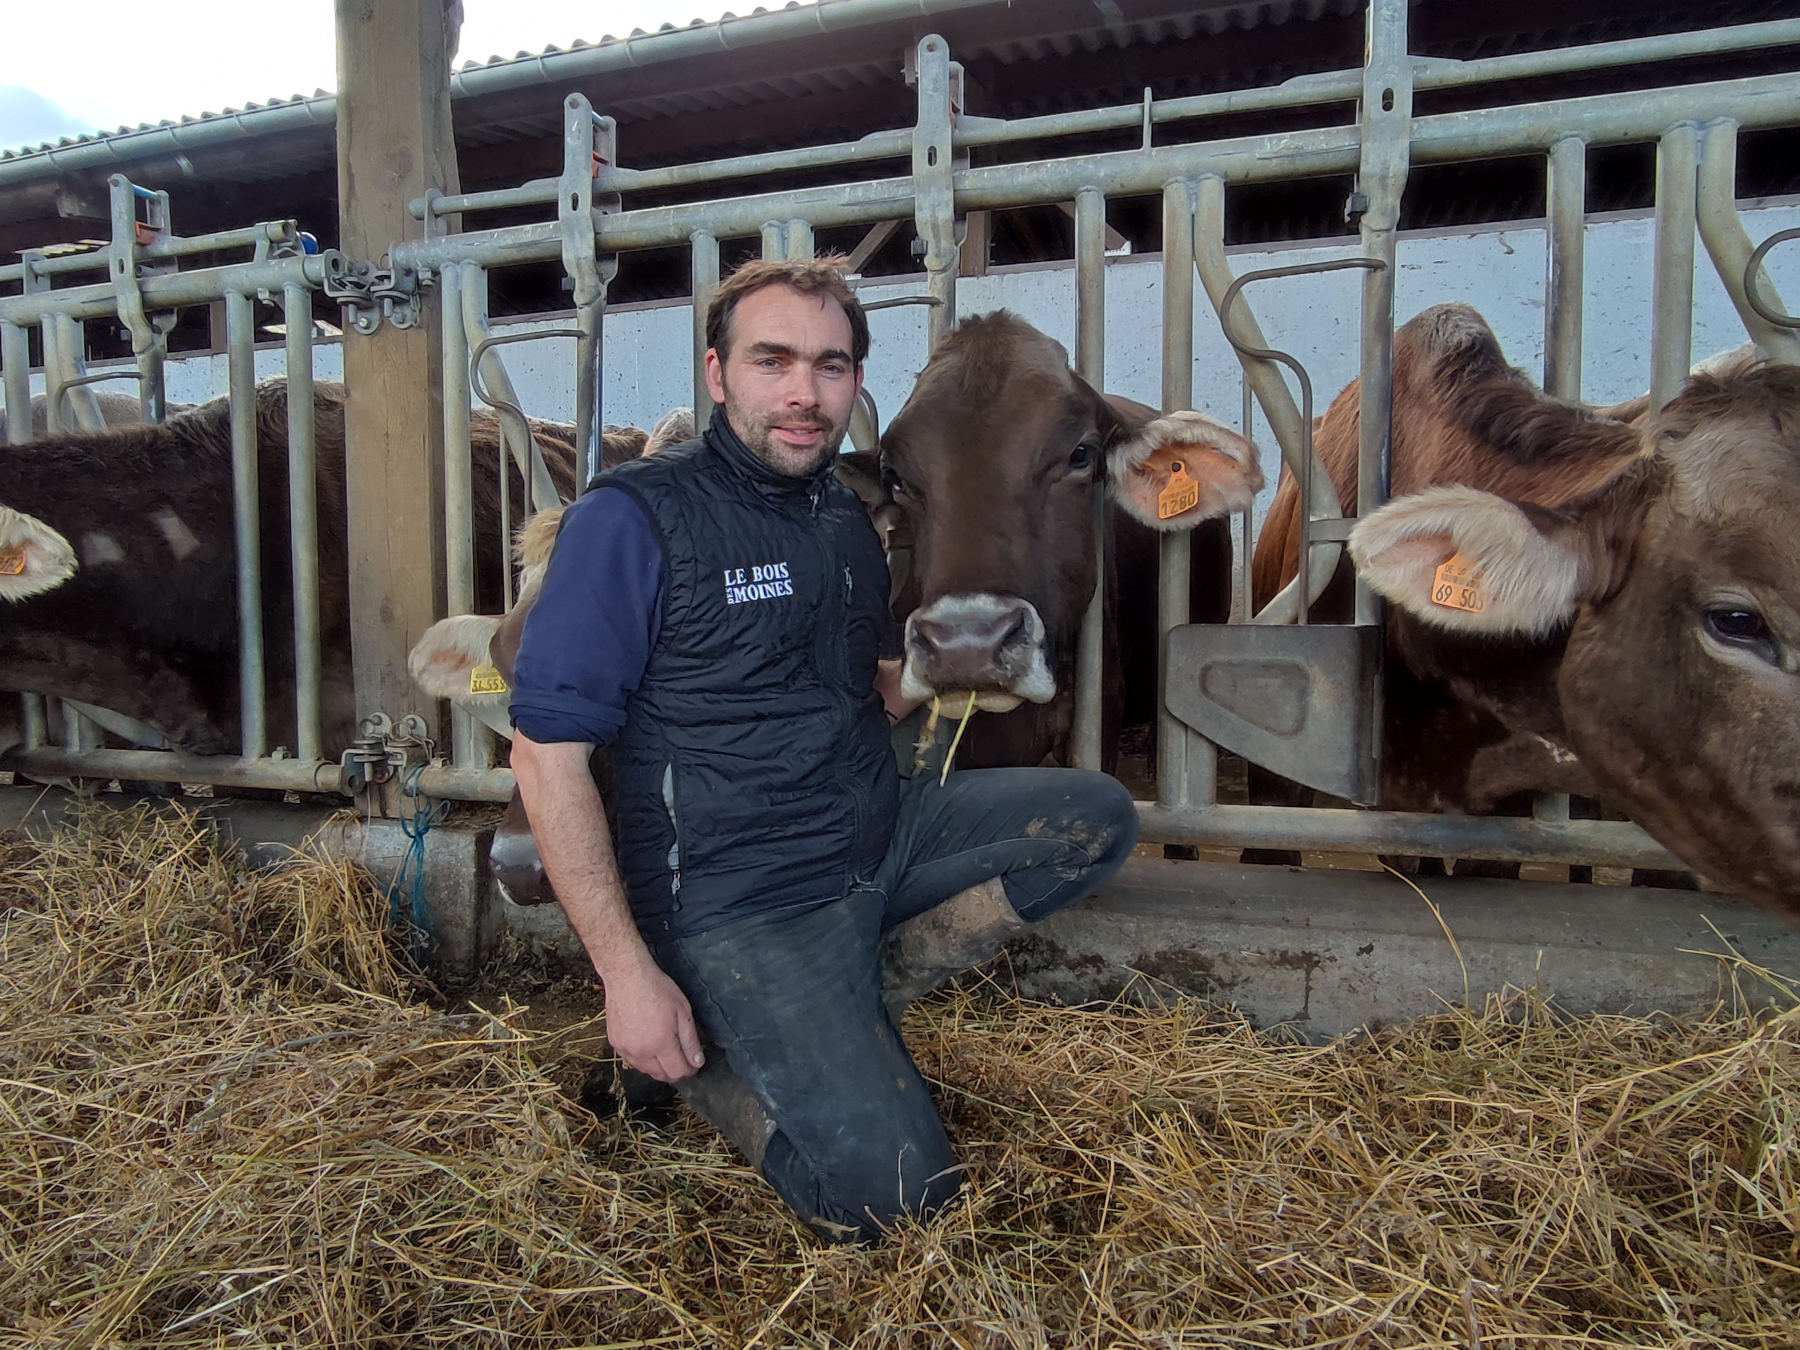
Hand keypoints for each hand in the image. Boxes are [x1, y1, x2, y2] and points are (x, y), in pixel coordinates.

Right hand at [600, 956, 705, 1083]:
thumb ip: (690, 1041)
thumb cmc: (657, 989)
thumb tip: (697, 1062)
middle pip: (661, 1076)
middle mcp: (641, 1052)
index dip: (689, 1071)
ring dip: (658, 1067)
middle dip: (675, 1071)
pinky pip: (632, 1060)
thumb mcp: (683, 1012)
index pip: (677, 1072)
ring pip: (646, 1071)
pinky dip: (643, 1059)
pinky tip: (649, 1044)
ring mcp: (625, 1049)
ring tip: (666, 1050)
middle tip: (683, 1058)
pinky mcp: (615, 1043)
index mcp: (660, 1044)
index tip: (694, 1064)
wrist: (627, 977)